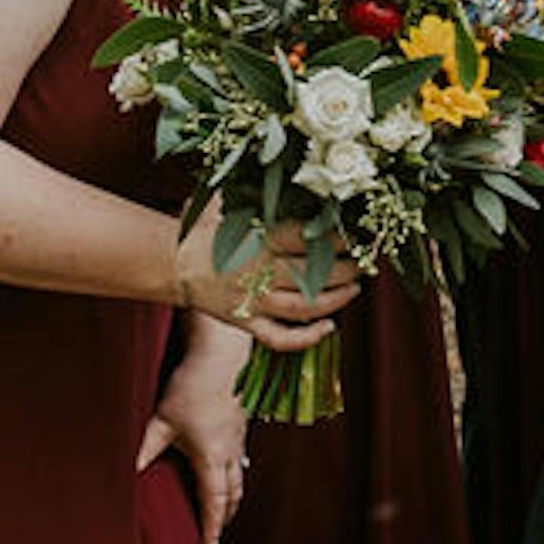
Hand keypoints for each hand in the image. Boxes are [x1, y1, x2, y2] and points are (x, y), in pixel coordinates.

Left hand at [137, 316, 250, 543]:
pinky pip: (240, 461)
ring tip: (223, 512)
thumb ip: (144, 448)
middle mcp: (230, 452)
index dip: (212, 528)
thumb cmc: (193, 388)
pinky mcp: (240, 426)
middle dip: (224, 517)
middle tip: (215, 535)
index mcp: (212, 457)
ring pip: (240, 478)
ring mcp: (238, 439)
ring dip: (232, 498)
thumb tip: (125, 473)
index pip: (214, 502)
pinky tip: (229, 472)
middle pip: (233, 494)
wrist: (223, 358)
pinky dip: (235, 476)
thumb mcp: (161, 421)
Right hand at [173, 205, 358, 348]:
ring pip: (303, 307)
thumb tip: (323, 204)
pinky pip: (279, 338)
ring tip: (354, 287)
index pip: (305, 238)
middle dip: (346, 270)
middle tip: (364, 263)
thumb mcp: (245, 216)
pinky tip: (329, 327)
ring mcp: (254, 301)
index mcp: (260, 241)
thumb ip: (278, 215)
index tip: (356, 235)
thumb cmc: (221, 236)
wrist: (179, 264)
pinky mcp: (247, 322)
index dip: (336, 239)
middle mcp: (259, 272)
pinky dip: (306, 338)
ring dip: (336, 299)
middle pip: (312, 275)